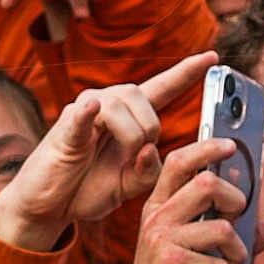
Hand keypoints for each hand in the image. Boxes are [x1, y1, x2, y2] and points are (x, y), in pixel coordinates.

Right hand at [0, 54, 212, 249]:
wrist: (50, 206)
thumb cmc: (87, 189)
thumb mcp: (129, 186)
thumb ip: (150, 172)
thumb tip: (150, 150)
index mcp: (129, 117)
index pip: (163, 88)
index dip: (187, 72)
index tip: (213, 57)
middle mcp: (109, 104)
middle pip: (147, 98)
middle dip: (151, 129)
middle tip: (136, 157)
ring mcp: (86, 110)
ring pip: (125, 105)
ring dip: (131, 135)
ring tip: (118, 157)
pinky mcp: (66, 125)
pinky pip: (84, 111)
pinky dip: (91, 110)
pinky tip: (92, 109)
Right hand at [111, 134, 251, 263]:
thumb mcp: (198, 253)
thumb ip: (232, 234)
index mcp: (159, 210)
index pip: (178, 163)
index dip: (205, 148)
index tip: (230, 144)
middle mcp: (157, 220)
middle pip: (207, 184)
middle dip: (235, 199)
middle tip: (238, 216)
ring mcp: (163, 242)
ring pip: (223, 229)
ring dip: (235, 253)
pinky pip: (221, 263)